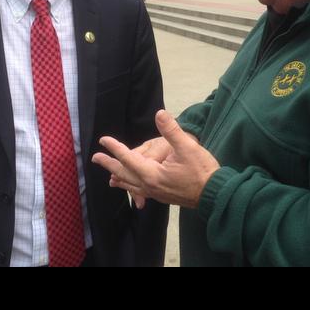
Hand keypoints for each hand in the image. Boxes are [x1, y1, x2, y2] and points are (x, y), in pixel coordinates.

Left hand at [92, 110, 219, 209]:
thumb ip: (172, 131)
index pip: (128, 158)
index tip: (103, 140)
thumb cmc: (202, 170)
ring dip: (119, 177)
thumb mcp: (188, 147)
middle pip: (124, 173)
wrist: (214, 193)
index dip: (115, 148)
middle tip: (95, 158)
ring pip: (131, 184)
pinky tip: (131, 186)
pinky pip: (140, 191)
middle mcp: (149, 185)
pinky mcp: (162, 196)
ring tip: (109, 175)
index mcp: (152, 173)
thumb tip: (160, 114)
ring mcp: (156, 193)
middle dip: (110, 164)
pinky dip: (130, 186)